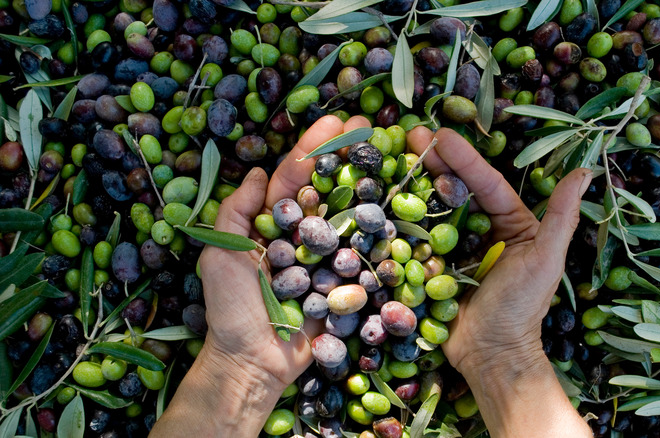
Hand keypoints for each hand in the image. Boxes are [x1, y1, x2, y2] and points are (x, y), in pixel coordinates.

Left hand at [152, 115, 371, 436]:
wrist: (254, 363)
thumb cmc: (231, 310)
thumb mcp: (220, 255)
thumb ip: (236, 212)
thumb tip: (259, 172)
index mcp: (271, 225)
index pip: (294, 177)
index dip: (314, 147)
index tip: (338, 120)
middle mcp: (301, 235)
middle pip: (328, 188)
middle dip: (347, 155)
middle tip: (371, 126)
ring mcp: (326, 258)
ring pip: (349, 216)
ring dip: (368, 184)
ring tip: (390, 155)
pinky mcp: (344, 283)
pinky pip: (363, 255)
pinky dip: (379, 232)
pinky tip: (397, 205)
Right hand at [406, 126, 592, 436]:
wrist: (489, 354)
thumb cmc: (522, 308)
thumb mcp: (545, 260)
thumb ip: (561, 217)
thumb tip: (584, 173)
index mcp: (512, 224)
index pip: (486, 184)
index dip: (465, 159)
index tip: (441, 135)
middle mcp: (483, 230)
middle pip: (457, 189)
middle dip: (435, 161)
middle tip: (411, 134)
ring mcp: (455, 247)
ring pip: (435, 208)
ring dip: (417, 182)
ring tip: (397, 156)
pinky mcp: (433, 265)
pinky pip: (419, 237)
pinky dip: (404, 218)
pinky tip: (387, 197)